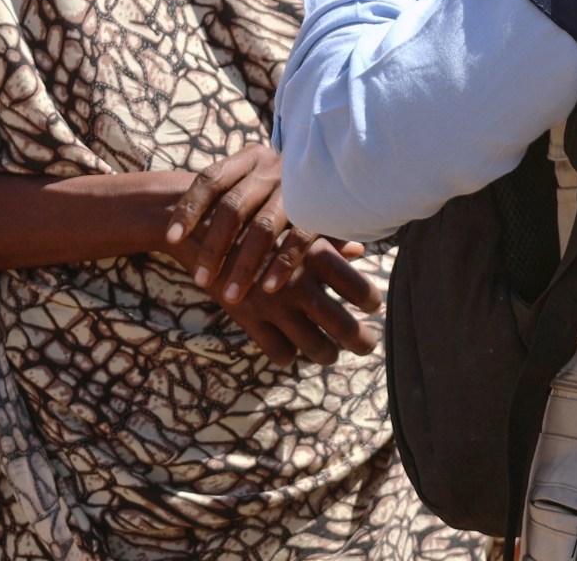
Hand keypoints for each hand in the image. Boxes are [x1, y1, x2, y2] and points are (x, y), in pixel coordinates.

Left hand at [164, 144, 311, 302]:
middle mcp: (270, 168)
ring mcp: (296, 186)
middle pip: (233, 207)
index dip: (189, 209)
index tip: (171, 240)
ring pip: (263, 227)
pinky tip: (269, 289)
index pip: (210, 179)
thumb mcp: (254, 180)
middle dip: (214, 247)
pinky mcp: (320, 206)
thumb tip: (171, 237)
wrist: (338, 164)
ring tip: (230, 297)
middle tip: (200, 280)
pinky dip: (282, 264)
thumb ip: (224, 200)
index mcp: (248, 159)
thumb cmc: (281, 184)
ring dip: (244, 265)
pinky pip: (299, 238)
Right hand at [214, 239, 383, 365]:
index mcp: (316, 256)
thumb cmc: (255, 221)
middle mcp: (299, 284)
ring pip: (315, 347)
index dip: (372, 302)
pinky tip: (292, 348)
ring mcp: (273, 306)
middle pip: (344, 327)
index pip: (360, 290)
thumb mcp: (293, 225)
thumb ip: (329, 240)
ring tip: (331, 352)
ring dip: (327, 354)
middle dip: (362, 342)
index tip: (373, 307)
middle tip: (368, 346)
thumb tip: (359, 250)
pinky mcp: (249, 320)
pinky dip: (289, 355)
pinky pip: (279, 352)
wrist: (203, 230)